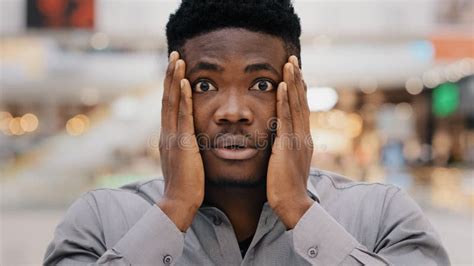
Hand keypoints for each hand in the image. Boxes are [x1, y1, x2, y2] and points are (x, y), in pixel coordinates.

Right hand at [157, 51, 204, 231]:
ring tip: (178, 59)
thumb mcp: (183, 162)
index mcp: (167, 137)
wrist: (178, 203)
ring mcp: (172, 137)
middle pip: (167, 98)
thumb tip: (188, 141)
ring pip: (172, 102)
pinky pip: (182, 115)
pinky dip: (183, 97)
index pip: (169, 106)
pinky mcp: (181, 143)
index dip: (171, 86)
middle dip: (170, 75)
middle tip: (174, 54)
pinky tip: (186, 82)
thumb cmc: (185, 186)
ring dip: (174, 78)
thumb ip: (184, 148)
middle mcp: (166, 133)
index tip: (174, 70)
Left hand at [267, 56, 313, 228]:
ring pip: (296, 105)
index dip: (298, 90)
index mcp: (303, 139)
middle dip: (297, 79)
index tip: (295, 74)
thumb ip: (285, 149)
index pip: (301, 109)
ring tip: (290, 63)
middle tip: (293, 60)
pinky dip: (285, 101)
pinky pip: (286, 118)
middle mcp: (304, 136)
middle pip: (301, 102)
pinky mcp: (288, 145)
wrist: (293, 204)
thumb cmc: (286, 187)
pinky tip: (282, 86)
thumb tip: (279, 141)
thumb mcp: (286, 163)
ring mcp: (298, 139)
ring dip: (293, 83)